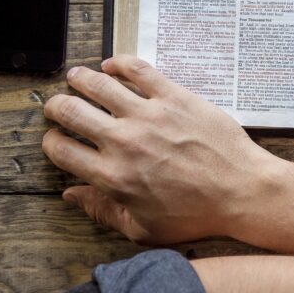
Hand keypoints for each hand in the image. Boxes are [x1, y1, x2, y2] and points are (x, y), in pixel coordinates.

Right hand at [41, 56, 284, 244]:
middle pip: (71, 112)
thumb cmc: (197, 215)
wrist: (242, 191)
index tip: (55, 138)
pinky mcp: (174, 97)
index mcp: (113, 177)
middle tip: (58, 105)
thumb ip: (102, 211)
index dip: (51, 142)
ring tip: (77, 77)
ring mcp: (149, 116)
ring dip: (80, 79)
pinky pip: (138, 70)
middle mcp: (124, 143)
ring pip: (98, 84)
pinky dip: (119, 63)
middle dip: (56, 106)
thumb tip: (72, 194)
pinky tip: (112, 66)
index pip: (62, 151)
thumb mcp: (143, 229)